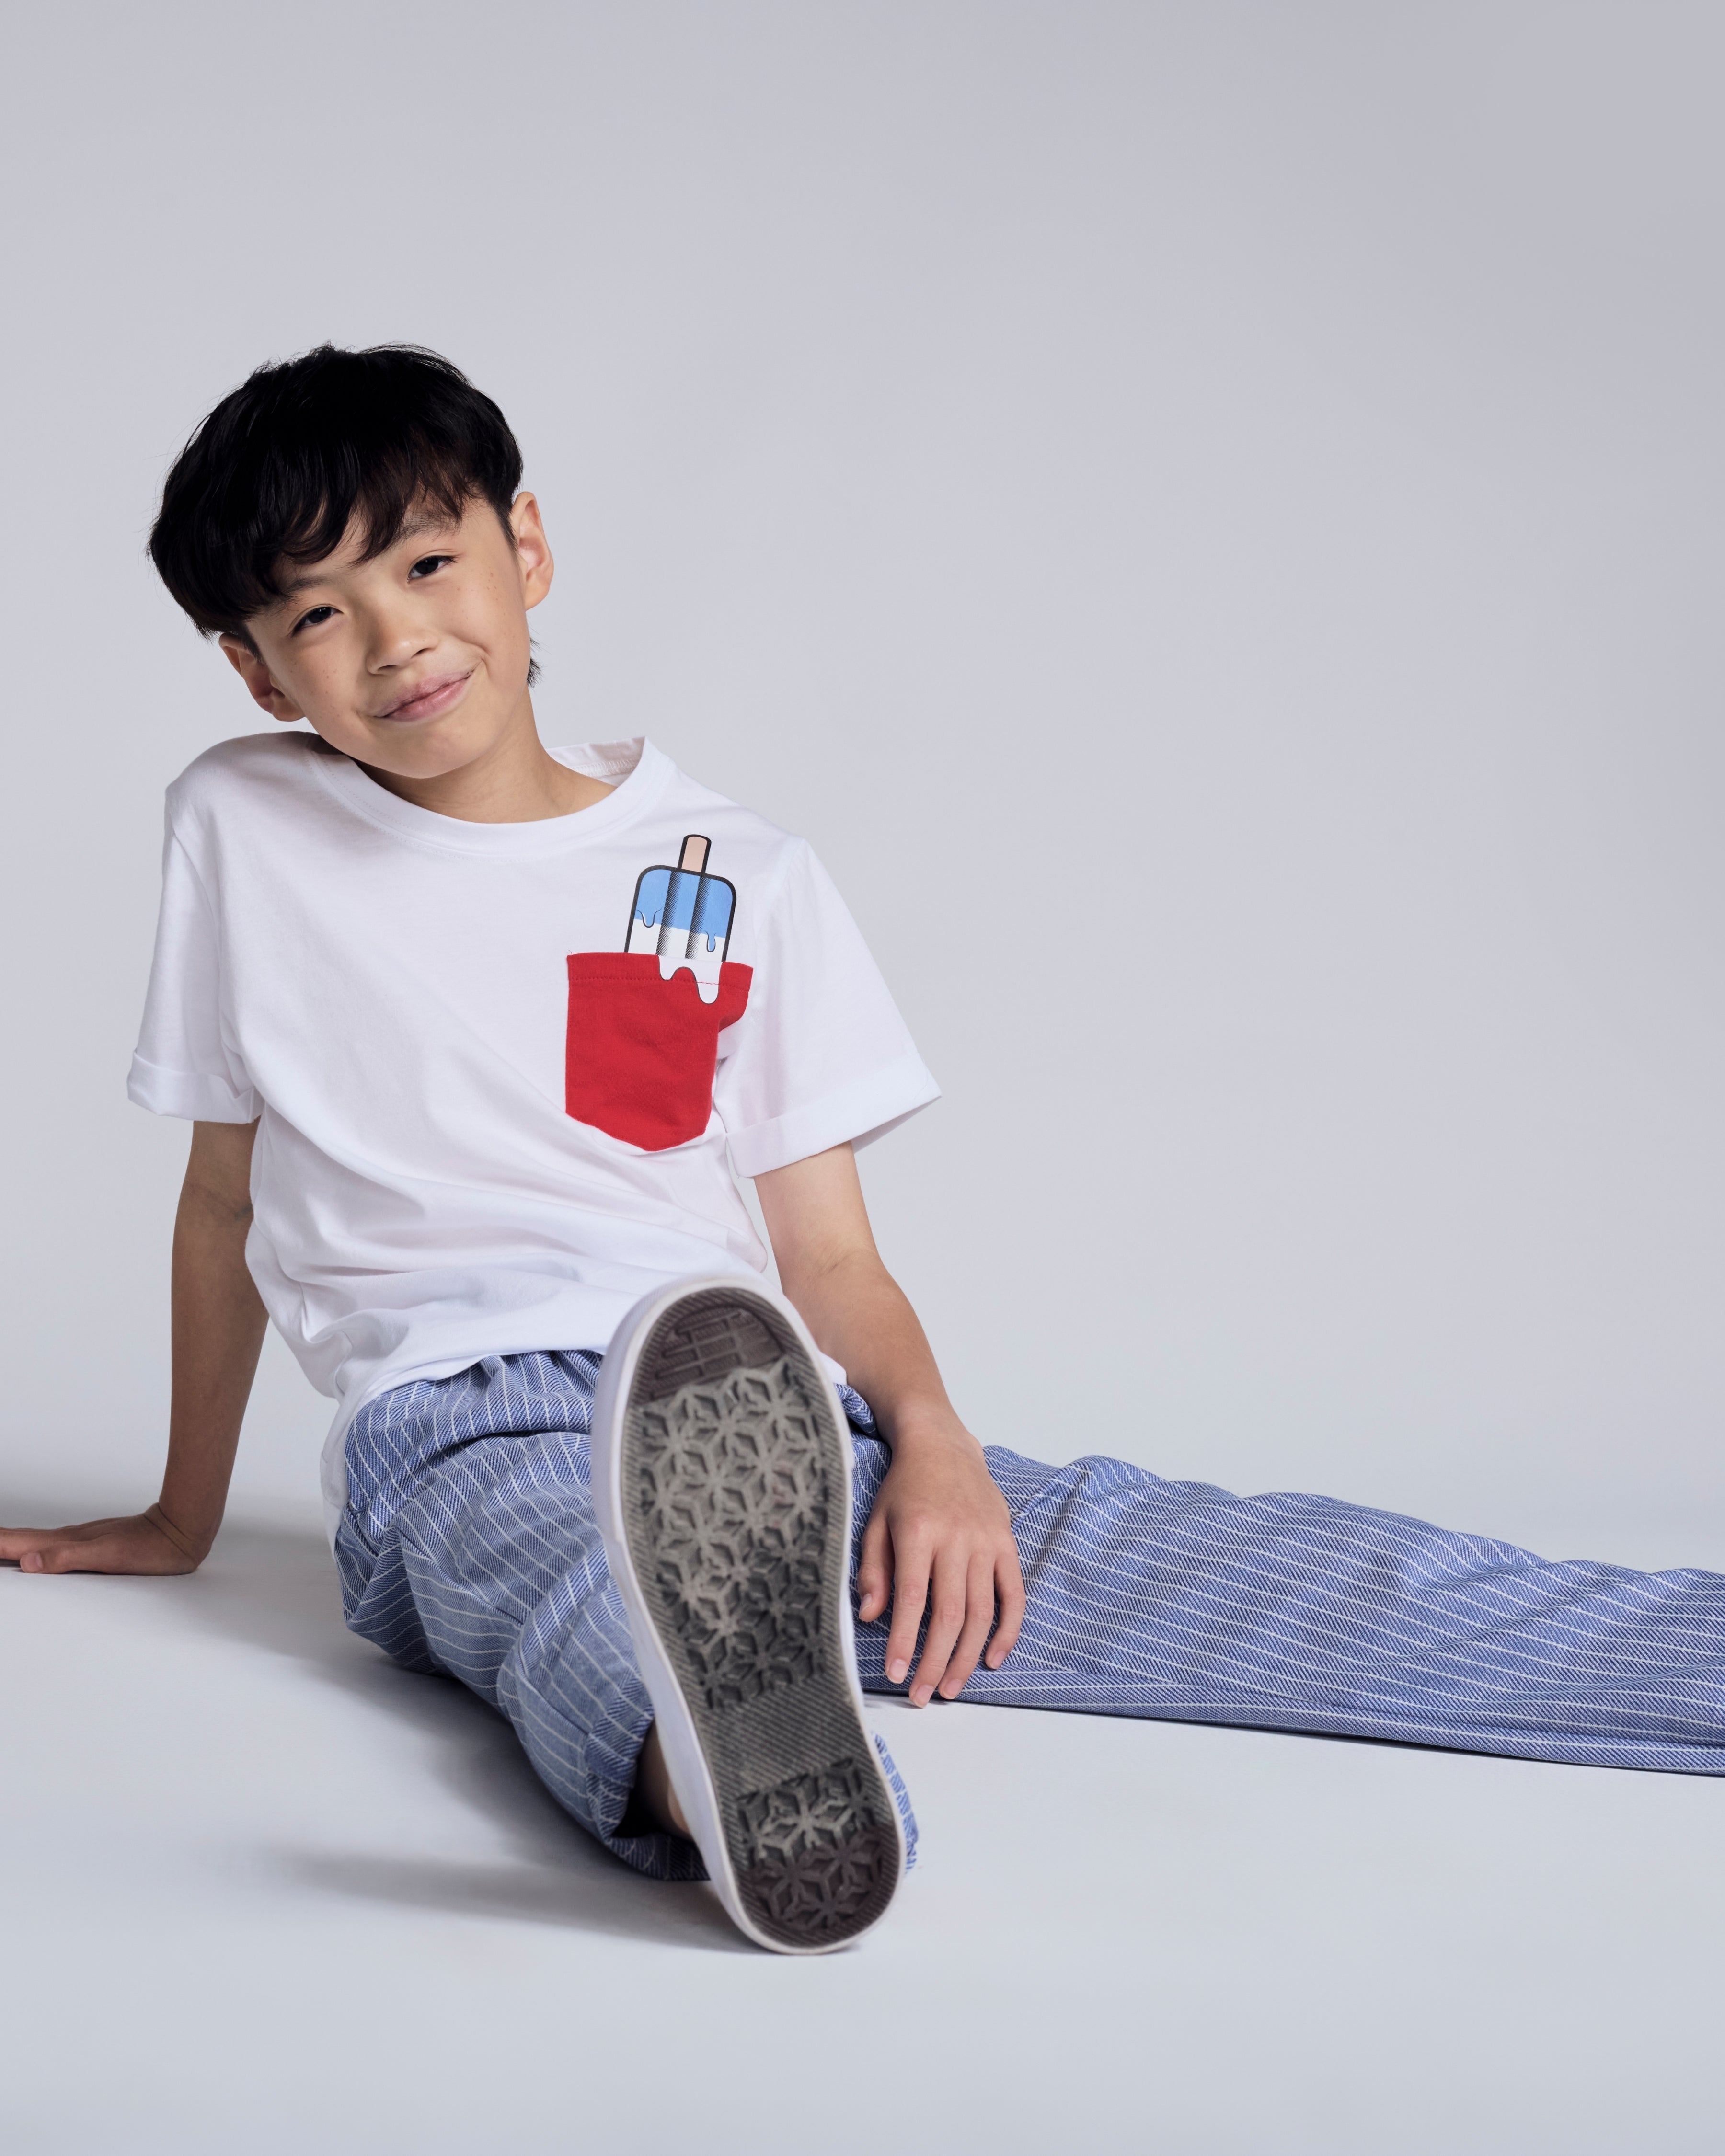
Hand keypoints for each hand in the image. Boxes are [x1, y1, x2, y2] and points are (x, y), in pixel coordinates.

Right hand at [0, 1504, 209, 1575]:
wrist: (181, 1531)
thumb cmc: (150, 1547)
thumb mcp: (107, 1557)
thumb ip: (67, 1558)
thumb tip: (28, 1562)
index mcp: (67, 1542)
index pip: (19, 1543)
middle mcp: (70, 1538)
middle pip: (22, 1539)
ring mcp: (81, 1540)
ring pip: (36, 1541)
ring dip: (11, 1544)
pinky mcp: (93, 1543)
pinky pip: (52, 1545)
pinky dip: (33, 1548)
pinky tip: (35, 1554)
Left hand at [856, 1417, 1025, 1705]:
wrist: (943, 1444)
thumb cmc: (904, 1486)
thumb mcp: (875, 1520)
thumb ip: (873, 1569)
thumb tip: (870, 1616)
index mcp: (919, 1532)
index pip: (912, 1598)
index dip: (905, 1641)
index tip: (896, 1675)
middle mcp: (956, 1538)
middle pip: (950, 1613)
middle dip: (935, 1660)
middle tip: (923, 1695)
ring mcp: (986, 1542)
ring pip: (982, 1610)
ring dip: (967, 1656)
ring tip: (950, 1687)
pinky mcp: (1006, 1543)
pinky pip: (1013, 1594)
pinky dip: (1008, 1630)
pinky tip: (994, 1658)